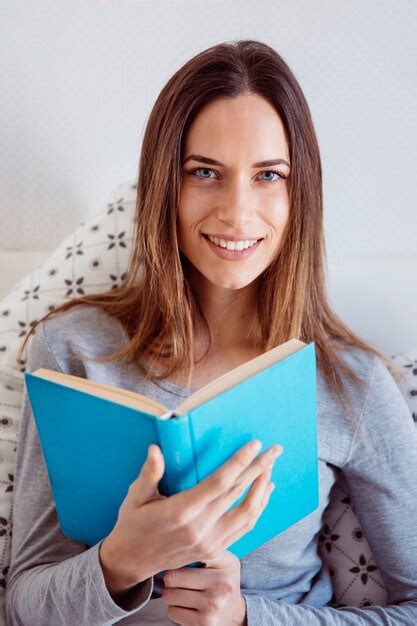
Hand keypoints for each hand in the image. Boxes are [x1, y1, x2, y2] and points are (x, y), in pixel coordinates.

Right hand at [100, 439, 281, 593]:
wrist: (132, 561)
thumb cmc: (133, 523)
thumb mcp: (135, 496)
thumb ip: (149, 473)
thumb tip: (155, 449)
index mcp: (181, 511)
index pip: (219, 482)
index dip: (239, 462)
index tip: (255, 445)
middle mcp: (200, 528)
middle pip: (238, 493)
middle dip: (259, 469)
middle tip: (275, 450)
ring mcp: (209, 542)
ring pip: (247, 513)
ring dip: (262, 489)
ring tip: (271, 468)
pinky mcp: (213, 551)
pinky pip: (244, 529)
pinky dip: (258, 509)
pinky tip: (263, 493)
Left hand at [161, 549, 246, 625]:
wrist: (235, 614)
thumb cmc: (222, 582)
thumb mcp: (223, 562)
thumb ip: (205, 548)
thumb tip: (174, 544)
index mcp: (227, 563)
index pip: (192, 551)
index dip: (177, 553)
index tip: (173, 553)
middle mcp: (222, 584)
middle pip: (173, 576)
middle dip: (170, 578)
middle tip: (177, 579)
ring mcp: (213, 605)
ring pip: (169, 595)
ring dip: (171, 595)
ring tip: (183, 593)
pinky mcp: (203, 623)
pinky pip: (173, 612)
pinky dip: (175, 610)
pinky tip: (187, 607)